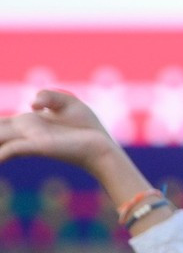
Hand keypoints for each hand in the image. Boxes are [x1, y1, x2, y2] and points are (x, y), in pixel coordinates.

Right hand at [0, 89, 121, 172]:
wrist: (102, 146)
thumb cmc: (86, 127)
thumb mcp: (67, 103)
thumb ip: (48, 96)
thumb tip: (31, 103)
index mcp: (26, 123)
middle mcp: (22, 132)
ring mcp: (26, 140)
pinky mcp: (35, 147)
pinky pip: (9, 150)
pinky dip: (0, 153)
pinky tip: (0, 155)